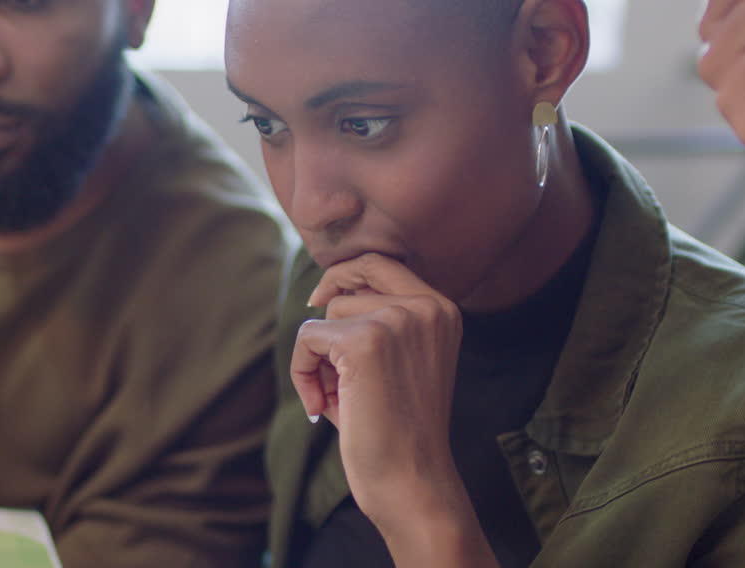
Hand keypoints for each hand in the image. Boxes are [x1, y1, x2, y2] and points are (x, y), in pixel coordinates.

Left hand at [292, 253, 464, 525]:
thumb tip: (321, 294)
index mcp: (441, 309)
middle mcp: (426, 307)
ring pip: (327, 314)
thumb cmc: (396, 429)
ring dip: (318, 357)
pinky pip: (307, 337)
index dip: (343, 276)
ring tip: (337, 398)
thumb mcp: (396, 362)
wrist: (411, 482)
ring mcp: (396, 320)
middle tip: (327, 371)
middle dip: (328, 326)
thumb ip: (372, 323)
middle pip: (347, 286)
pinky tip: (322, 407)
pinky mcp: (364, 341)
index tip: (320, 300)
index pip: (380, 263)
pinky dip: (302, 372)